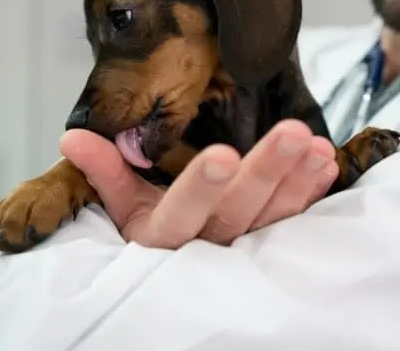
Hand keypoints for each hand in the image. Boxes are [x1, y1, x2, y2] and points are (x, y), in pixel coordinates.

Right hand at [59, 120, 338, 248]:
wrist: (182, 265)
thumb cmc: (152, 224)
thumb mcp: (122, 205)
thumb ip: (105, 170)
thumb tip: (72, 136)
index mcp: (164, 233)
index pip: (182, 212)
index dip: (201, 187)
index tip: (222, 154)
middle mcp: (208, 244)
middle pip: (238, 212)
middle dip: (266, 171)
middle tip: (292, 134)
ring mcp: (245, 246)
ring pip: (273, 217)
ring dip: (297, 179)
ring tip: (315, 144)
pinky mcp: (274, 242)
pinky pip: (297, 220)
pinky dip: (313, 192)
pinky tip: (327, 162)